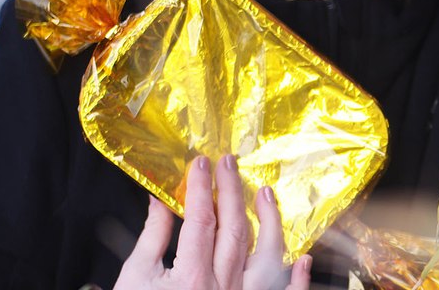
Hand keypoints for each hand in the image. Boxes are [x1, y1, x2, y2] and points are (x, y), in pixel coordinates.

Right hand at [114, 155, 310, 289]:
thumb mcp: (134, 278)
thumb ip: (151, 239)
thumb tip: (159, 203)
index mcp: (191, 277)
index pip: (200, 220)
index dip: (201, 188)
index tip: (200, 163)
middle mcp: (221, 287)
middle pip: (234, 230)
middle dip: (231, 191)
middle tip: (228, 162)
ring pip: (265, 257)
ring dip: (269, 223)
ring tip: (264, 193)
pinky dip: (298, 281)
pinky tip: (304, 259)